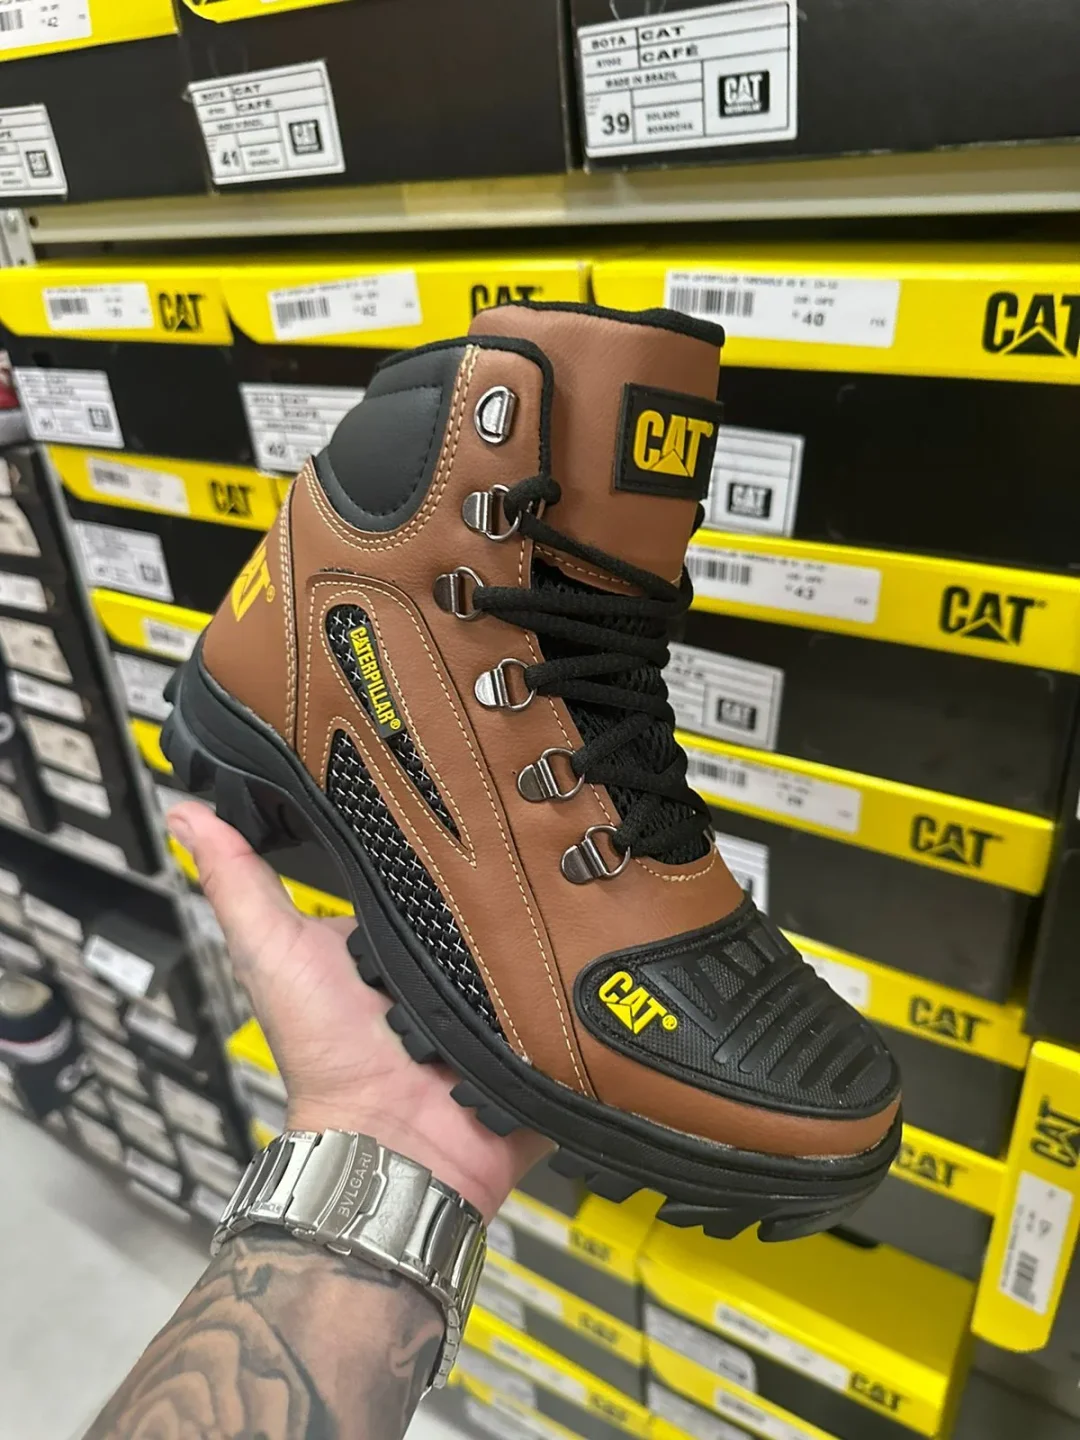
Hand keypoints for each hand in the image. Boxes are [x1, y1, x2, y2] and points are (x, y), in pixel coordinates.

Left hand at [167, 802, 548, 1220]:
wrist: (396, 1149)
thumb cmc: (327, 1054)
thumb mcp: (274, 953)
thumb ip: (238, 884)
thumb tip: (186, 809)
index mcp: (392, 930)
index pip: (423, 859)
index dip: (437, 822)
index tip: (456, 764)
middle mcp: (449, 955)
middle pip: (488, 891)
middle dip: (508, 862)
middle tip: (535, 807)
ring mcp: (502, 989)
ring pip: (539, 928)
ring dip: (554, 909)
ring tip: (585, 858)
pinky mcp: (544, 1024)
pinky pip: (576, 984)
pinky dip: (586, 966)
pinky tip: (607, 924)